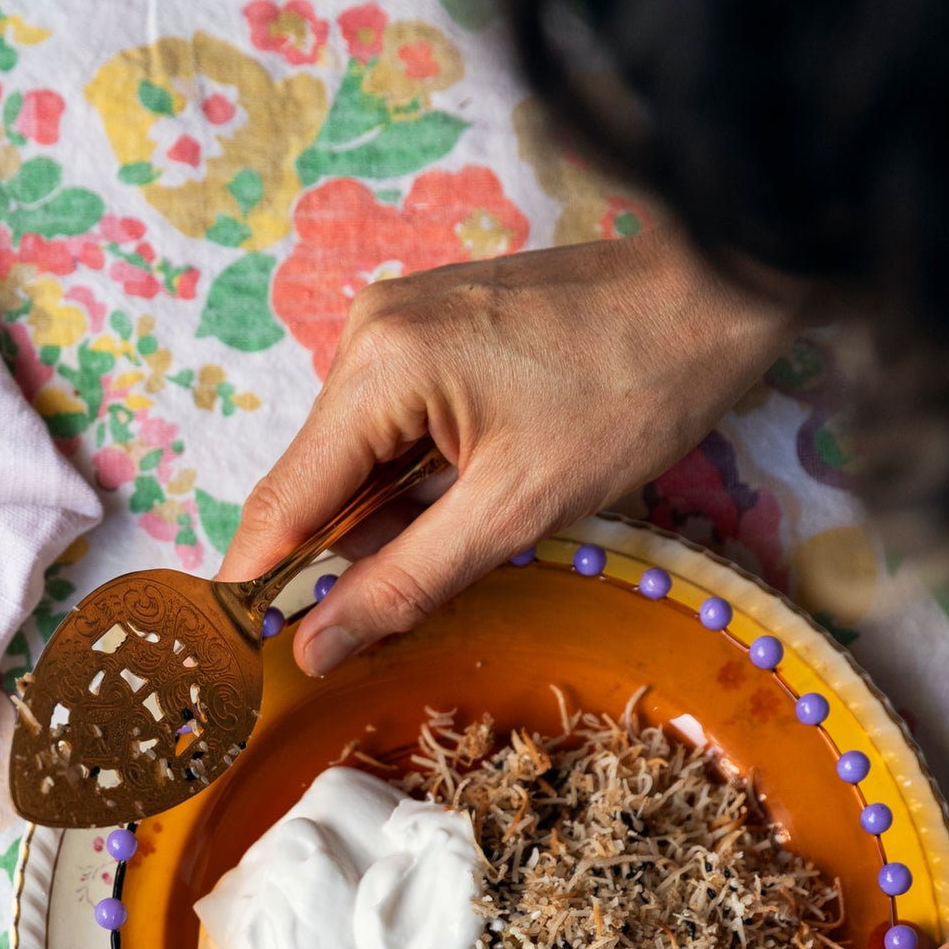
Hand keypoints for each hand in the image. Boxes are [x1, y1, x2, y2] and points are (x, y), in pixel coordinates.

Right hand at [217, 225, 803, 677]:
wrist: (715, 293)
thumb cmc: (631, 391)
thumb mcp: (517, 510)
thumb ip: (404, 583)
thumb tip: (315, 647)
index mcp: (376, 371)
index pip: (282, 503)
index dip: (255, 587)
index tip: (232, 655)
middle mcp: (367, 336)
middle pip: (316, 486)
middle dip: (350, 554)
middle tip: (418, 589)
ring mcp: (396, 327)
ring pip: (358, 463)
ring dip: (396, 518)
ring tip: (487, 514)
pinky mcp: (430, 330)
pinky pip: (392, 429)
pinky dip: (420, 480)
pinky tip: (484, 484)